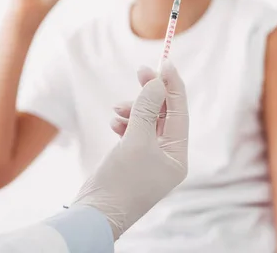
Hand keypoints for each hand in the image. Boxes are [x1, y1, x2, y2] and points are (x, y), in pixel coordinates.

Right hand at [71, 60, 188, 240]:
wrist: (96, 213)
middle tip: (140, 72)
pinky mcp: (132, 161)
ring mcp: (150, 160)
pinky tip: (114, 122)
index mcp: (177, 156)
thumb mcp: (135, 141)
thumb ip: (147, 109)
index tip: (164, 64)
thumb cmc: (120, 182)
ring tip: (116, 109)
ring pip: (147, 122)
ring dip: (133, 110)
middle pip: (164, 115)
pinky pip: (134, 133)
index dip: (173, 87)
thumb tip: (157, 83)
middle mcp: (168, 157)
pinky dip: (125, 124)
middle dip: (150, 95)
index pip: (180, 113)